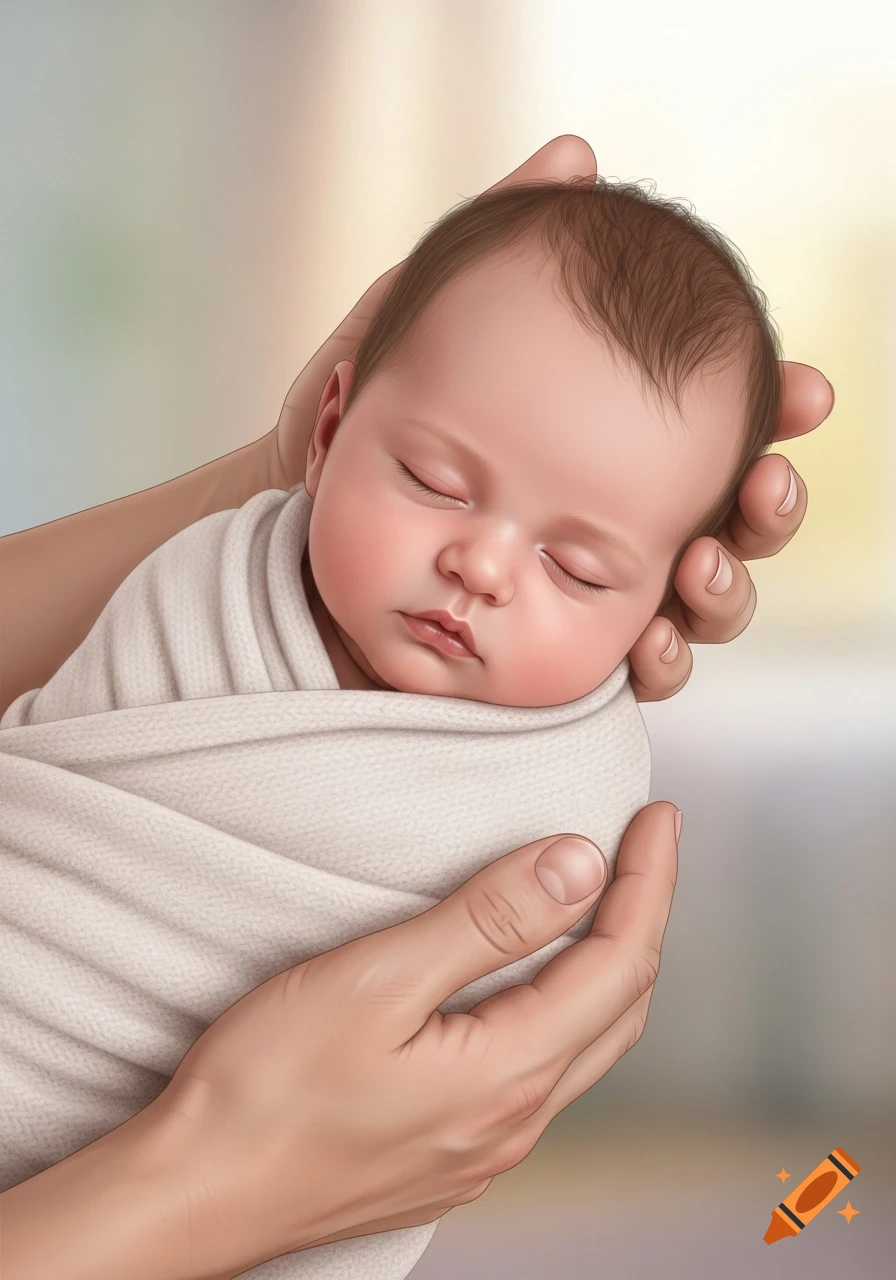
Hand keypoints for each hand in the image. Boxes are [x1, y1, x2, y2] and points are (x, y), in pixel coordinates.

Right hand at [136, 804, 677, 1277]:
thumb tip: (579, 866)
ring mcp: (486, 1147)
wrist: (196, 1193)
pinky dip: (568, 1007)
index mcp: (508, 1073)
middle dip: (643, 916)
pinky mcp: (453, 1153)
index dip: (648, 880)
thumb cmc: (267, 1088)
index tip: (658, 818)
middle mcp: (514, 1121)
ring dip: (611, 965)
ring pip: (588, 1043)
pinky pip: (545, 1072)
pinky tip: (541, 983)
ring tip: (608, 900)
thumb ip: (486, 922)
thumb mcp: (377, 981)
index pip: (618, 960)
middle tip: (645, 845)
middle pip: (619, 1005)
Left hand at [269, 133, 833, 704]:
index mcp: (618, 438)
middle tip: (759, 487)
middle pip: (735, 521)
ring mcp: (599, 584)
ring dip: (722, 590)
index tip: (800, 395)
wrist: (296, 503)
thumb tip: (574, 156)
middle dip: (765, 509)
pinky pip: (640, 669)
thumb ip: (505, 235)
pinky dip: (662, 661)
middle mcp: (625, 513)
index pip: (722, 425)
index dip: (773, 411)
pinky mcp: (565, 649)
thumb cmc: (371, 407)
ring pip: (704, 600)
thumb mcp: (426, 311)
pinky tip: (648, 644)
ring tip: (700, 565)